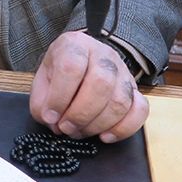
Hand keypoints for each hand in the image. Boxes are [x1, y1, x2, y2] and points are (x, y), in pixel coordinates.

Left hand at [28, 30, 146, 143]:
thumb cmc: (60, 72)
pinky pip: (140, 110)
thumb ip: (41, 101)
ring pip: (120, 100)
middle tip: (66, 128)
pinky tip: (105, 136)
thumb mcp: (43, 79)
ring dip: (98, 124)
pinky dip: (124, 128)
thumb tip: (51, 121)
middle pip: (100, 83)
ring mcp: (123, 71)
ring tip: (80, 131)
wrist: (83, 61)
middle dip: (80, 113)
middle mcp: (103, 54)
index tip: (50, 116)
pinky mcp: (136, 90)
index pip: (71, 67)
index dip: (59, 96)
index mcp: (75, 45)